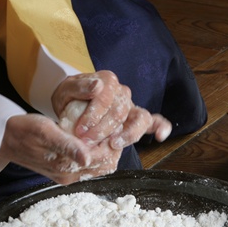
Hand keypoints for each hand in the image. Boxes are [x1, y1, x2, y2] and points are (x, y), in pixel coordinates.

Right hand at [0, 114, 121, 184]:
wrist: (4, 140)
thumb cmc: (24, 130)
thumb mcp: (45, 131)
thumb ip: (67, 145)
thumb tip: (86, 158)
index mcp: (66, 167)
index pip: (103, 158)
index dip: (112, 141)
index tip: (114, 124)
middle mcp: (69, 176)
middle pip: (104, 165)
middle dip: (112, 147)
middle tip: (113, 127)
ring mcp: (68, 176)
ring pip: (100, 167)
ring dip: (106, 151)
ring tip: (105, 132)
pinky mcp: (65, 173)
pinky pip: (90, 167)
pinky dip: (97, 154)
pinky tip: (95, 140)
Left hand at [52, 71, 171, 148]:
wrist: (71, 105)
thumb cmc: (69, 98)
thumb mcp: (66, 90)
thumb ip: (79, 87)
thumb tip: (98, 87)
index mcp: (108, 81)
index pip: (107, 97)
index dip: (94, 115)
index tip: (81, 130)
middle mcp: (123, 92)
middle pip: (120, 112)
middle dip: (103, 129)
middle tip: (87, 141)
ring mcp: (132, 107)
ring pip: (140, 119)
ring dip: (127, 134)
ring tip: (114, 144)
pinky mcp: (137, 119)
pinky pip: (155, 121)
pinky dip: (161, 127)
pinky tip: (161, 136)